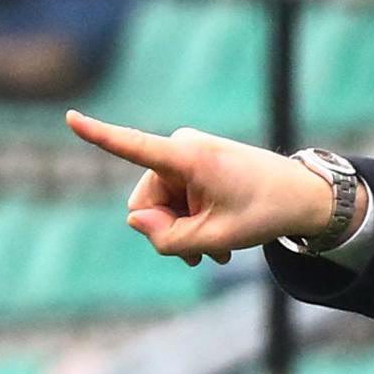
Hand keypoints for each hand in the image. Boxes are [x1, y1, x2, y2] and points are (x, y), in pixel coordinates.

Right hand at [64, 111, 351, 265]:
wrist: (304, 197)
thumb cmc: (264, 212)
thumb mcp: (216, 238)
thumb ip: (169, 239)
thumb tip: (136, 221)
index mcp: (187, 158)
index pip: (134, 146)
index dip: (100, 135)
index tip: (70, 117)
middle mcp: (182, 148)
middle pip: (146, 204)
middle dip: (166, 232)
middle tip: (202, 256)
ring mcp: (187, 155)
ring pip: (160, 207)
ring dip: (183, 233)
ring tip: (216, 253)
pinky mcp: (194, 165)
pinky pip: (175, 200)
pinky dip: (191, 222)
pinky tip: (216, 245)